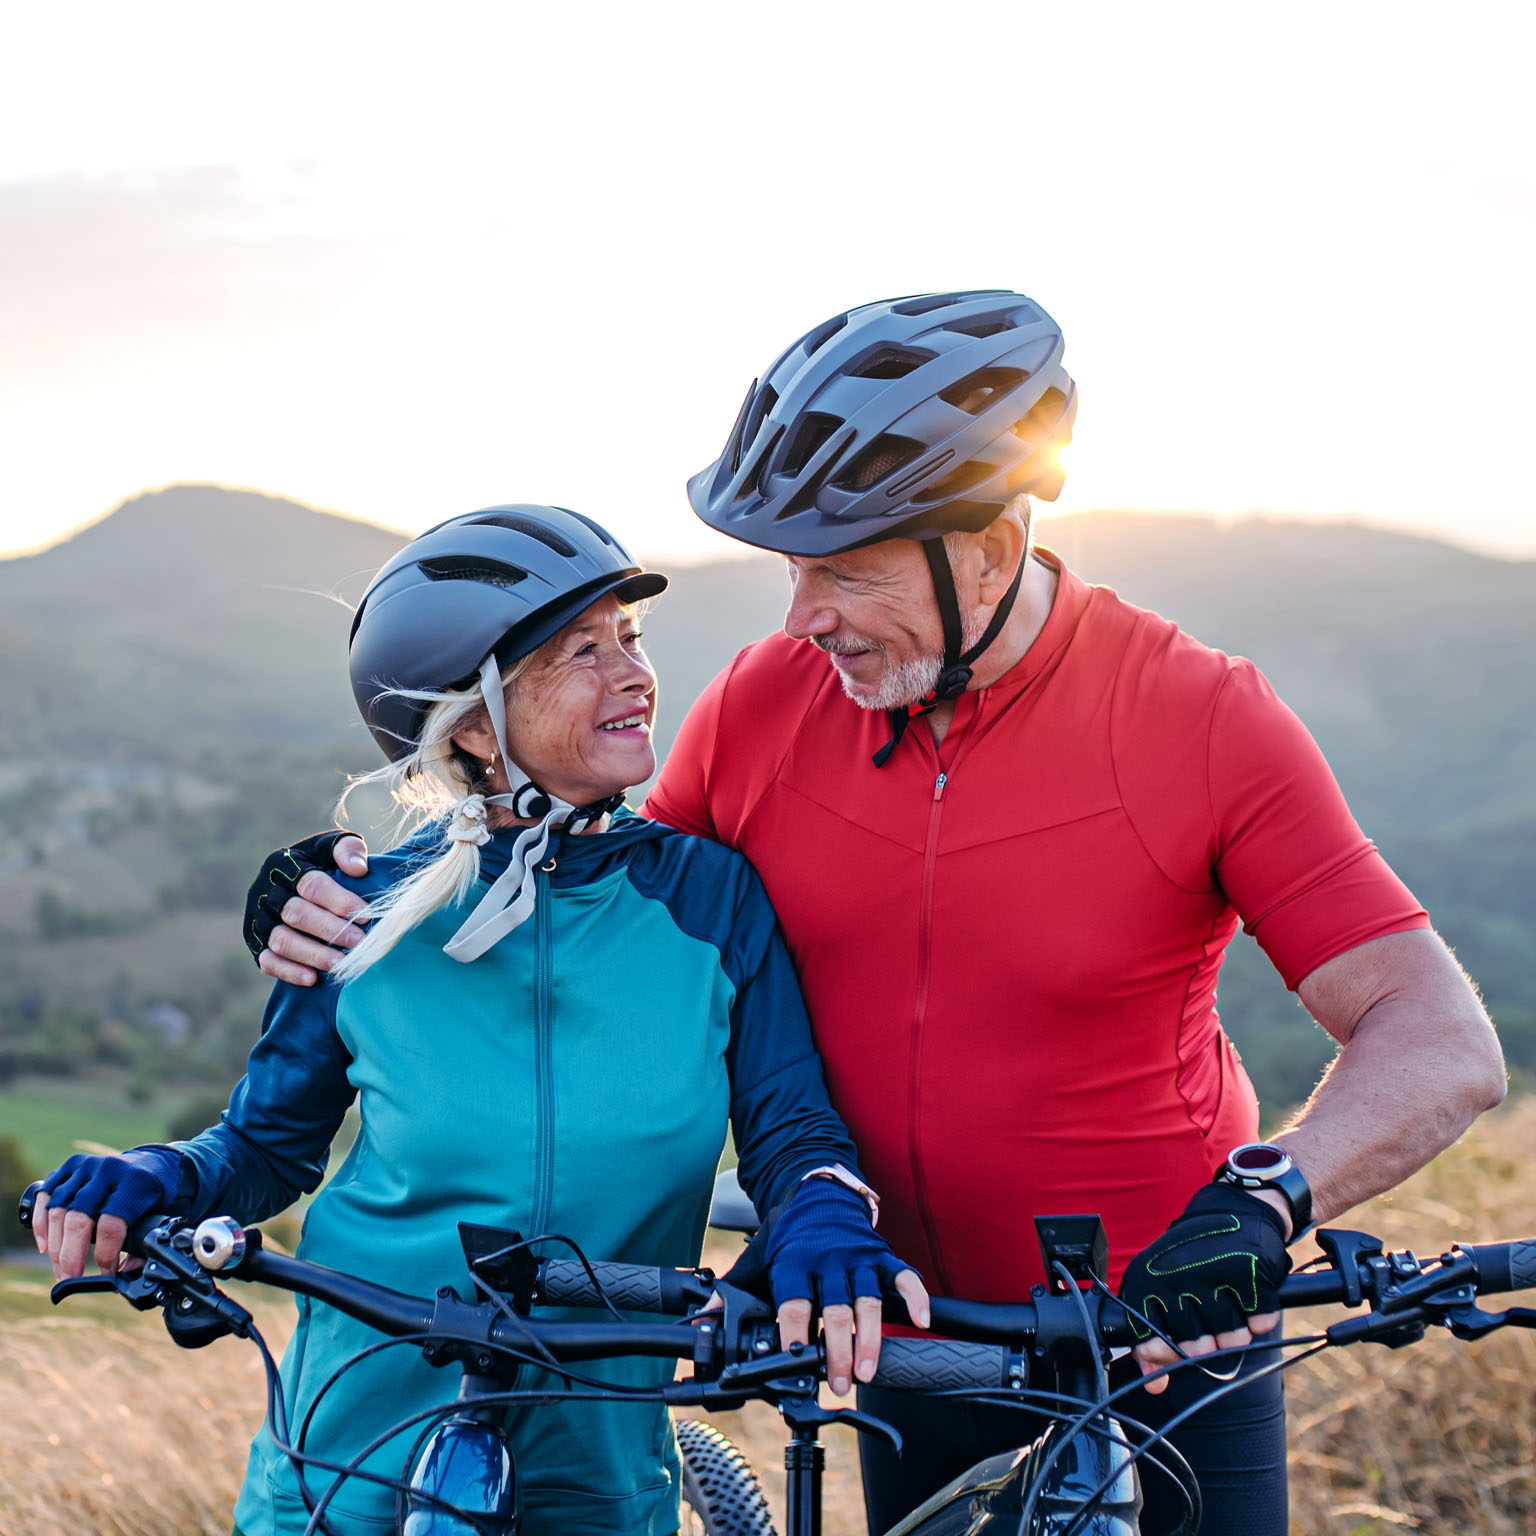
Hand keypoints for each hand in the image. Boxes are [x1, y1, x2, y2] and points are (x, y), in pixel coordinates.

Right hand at [32, 1150, 182, 1280]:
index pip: (111, 1225)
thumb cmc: (154, 1194)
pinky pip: (45, 1198)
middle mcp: (108, 1171)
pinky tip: (45, 1246)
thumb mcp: (159, 1214)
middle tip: (70, 1280)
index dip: (106, 1257)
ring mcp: (86, 1166)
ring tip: (60, 1270)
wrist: (153, 1162)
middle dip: (71, 1257)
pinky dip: (41, 1225)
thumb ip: (142, 1245)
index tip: (106, 1277)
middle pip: (79, 1220)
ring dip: (55, 1247)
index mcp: (135, 1183)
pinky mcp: (68, 1167)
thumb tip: (123, 1276)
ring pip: (58, 1212)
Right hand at [244, 832, 371, 984]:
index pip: (311, 884)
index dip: (339, 901)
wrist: (296, 883)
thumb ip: (347, 849)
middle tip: (360, 942)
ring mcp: (257, 920)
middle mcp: (264, 892)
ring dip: (312, 954)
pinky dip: (288, 971)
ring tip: (341, 964)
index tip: (366, 915)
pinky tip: (312, 979)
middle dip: (330, 929)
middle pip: (296, 913)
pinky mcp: (255, 944)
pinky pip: (267, 961)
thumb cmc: (323, 863)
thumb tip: (358, 869)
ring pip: (281, 940)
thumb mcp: (333, 848)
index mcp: (281, 864)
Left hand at [723, 1179, 928, 1395]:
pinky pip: (903, 1275)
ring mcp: (857, 1256)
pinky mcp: (881, 1253)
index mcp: (793, 1261)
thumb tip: (703, 1322)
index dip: (795, 1332)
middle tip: (840, 1383)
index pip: (794, 1302)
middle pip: (835, 1309)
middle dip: (839, 1350)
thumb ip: (733, 1292)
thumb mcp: (757, 1258)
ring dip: (871, 1337)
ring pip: (868, 1300)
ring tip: (868, 1370)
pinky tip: (922, 1321)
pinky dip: (916, 1296)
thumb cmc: (787, 1234)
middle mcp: (827, 1259)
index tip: (795, 1359)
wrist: (817, 1191)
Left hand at [1119, 1182, 1290, 1394]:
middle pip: (1196, 1350)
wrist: (1235, 1209)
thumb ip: (1154, 1338)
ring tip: (1228, 1299)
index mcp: (1146, 1281)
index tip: (1174, 1346)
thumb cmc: (1193, 1256)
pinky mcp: (1250, 1275)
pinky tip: (1248, 1293)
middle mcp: (1176, 1278)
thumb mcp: (1161, 1289)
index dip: (1166, 1354)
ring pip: (1231, 1342)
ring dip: (1234, 1331)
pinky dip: (1259, 1316)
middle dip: (1206, 1341)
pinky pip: (1260, 1325)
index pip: (1150, 1344)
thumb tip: (1156, 1385)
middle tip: (1208, 1312)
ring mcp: (1213, 1276)